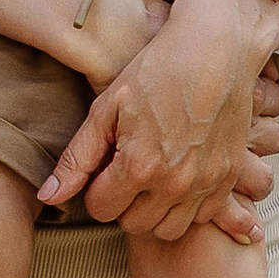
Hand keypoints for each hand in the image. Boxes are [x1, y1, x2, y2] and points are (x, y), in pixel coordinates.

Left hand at [38, 0, 278, 239]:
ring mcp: (207, 183)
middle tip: (128, 170)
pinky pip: (203, 217)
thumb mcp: (106, 108)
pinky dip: (189, 206)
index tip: (106, 165)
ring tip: (154, 178)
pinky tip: (182, 177)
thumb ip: (77, 158)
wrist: (218, 48)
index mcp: (138, 166)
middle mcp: (175, 183)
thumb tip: (48, 197)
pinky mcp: (230, 178)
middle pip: (133, 225)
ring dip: (156, 211)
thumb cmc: (157, 70)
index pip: (101, 210)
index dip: (96, 189)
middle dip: (124, 203)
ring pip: (169, 229)